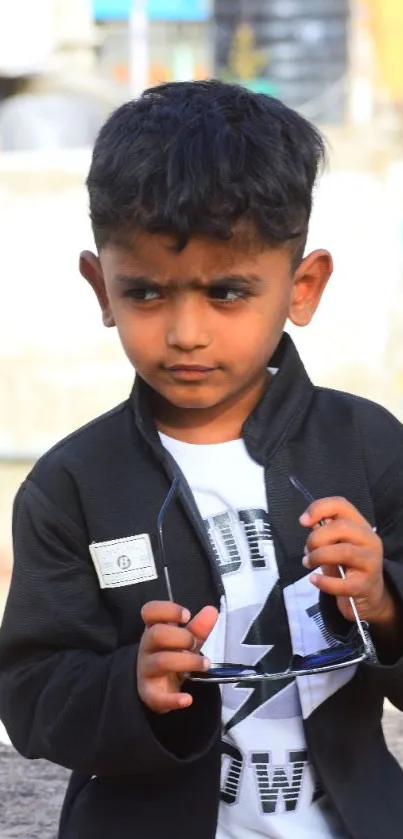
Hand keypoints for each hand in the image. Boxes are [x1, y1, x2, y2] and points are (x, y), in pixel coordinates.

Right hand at [137, 600, 217, 713]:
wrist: (157, 686)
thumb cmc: (171, 655)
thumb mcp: (185, 640)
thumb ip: (198, 627)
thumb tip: (212, 610)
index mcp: (154, 628)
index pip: (150, 612)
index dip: (167, 610)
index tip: (186, 615)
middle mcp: (147, 647)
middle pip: (157, 634)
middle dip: (182, 637)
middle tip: (195, 644)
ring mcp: (146, 670)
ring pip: (161, 661)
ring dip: (187, 662)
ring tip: (205, 664)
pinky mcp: (150, 693)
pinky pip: (158, 697)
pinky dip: (173, 699)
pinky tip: (188, 699)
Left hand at [300, 496, 392, 625]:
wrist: (370, 595)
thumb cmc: (348, 565)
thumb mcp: (337, 545)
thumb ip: (324, 533)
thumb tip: (307, 523)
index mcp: (360, 525)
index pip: (341, 505)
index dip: (319, 508)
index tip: (303, 521)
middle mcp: (369, 540)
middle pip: (341, 527)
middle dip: (316, 538)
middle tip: (307, 551)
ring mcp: (370, 562)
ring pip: (344, 551)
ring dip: (318, 557)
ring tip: (308, 563)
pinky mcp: (366, 585)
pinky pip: (343, 583)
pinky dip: (324, 582)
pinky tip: (314, 580)